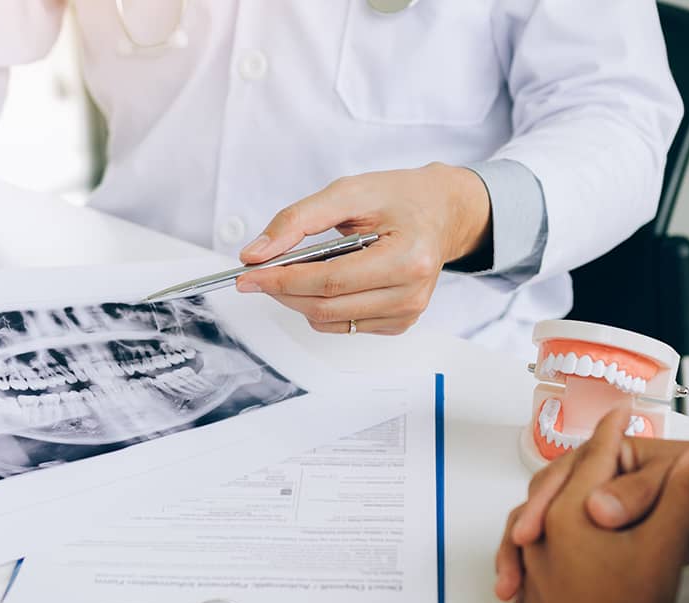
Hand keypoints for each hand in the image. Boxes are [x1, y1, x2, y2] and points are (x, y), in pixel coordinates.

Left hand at [235, 163, 490, 334]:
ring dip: (300, 298)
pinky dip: (324, 305)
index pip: (330, 281)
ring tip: (301, 267)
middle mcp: (412, 293)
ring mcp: (407, 313)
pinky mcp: (399, 323)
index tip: (247, 275)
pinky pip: (343, 325)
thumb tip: (255, 254)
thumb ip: (297, 220)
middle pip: (325, 306)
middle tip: (258, 271)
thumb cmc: (399, 197)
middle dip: (283, 290)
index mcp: (408, 257)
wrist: (441, 211)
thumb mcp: (347, 192)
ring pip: (329, 321)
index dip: (282, 280)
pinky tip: (332, 278)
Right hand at [497, 413, 688, 602]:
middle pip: (545, 511)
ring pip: (554, 539)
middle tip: (512, 578)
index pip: (559, 480)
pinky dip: (556, 586)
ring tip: (516, 599)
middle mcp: (599, 483)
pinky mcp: (618, 543)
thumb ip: (635, 493)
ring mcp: (605, 514)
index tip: (526, 538)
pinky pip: (580, 563)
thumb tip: (597, 510)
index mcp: (608, 458)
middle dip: (521, 544)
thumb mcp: (674, 479)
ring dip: (530, 569)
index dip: (537, 510)